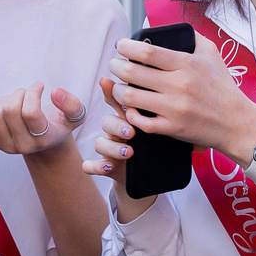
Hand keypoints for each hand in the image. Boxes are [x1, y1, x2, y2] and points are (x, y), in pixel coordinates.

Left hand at [0, 83, 83, 158]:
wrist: (46, 143)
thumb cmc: (59, 124)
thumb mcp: (75, 116)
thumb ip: (72, 104)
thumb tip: (56, 92)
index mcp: (44, 139)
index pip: (30, 113)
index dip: (33, 93)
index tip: (40, 86)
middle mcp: (24, 146)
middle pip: (10, 112)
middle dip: (18, 94)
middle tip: (26, 93)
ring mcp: (7, 146)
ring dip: (5, 100)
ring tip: (16, 100)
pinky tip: (3, 106)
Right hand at [83, 75, 146, 205]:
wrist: (150, 171)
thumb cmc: (155, 143)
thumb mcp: (158, 126)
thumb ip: (158, 110)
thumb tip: (164, 85)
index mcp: (127, 117)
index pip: (116, 103)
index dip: (116, 101)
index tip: (129, 106)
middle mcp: (115, 131)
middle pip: (107, 122)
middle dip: (118, 126)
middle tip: (132, 132)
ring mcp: (109, 148)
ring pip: (100, 143)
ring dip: (112, 148)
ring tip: (128, 152)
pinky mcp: (106, 166)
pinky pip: (91, 165)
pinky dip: (95, 166)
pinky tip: (107, 167)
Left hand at [104, 36, 255, 161]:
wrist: (236, 122)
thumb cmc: (223, 87)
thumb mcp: (212, 54)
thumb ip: (192, 37)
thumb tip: (172, 28)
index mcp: (186, 63)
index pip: (146, 51)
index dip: (126, 46)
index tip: (120, 46)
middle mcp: (178, 85)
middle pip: (132, 72)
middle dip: (115, 66)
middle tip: (114, 65)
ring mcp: (174, 108)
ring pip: (130, 97)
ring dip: (117, 91)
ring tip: (118, 87)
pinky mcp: (173, 128)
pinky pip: (140, 122)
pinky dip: (130, 114)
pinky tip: (130, 109)